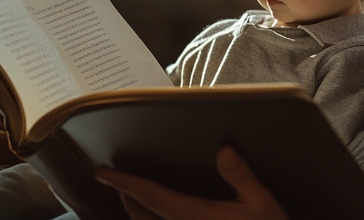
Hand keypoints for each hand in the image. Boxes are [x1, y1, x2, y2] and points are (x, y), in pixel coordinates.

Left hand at [95, 146, 288, 219]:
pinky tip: (158, 218)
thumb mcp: (260, 203)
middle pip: (139, 213)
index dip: (124, 182)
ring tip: (132, 199)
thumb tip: (224, 150)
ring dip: (136, 212)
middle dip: (126, 195)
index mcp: (192, 216)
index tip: (103, 172)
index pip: (149, 195)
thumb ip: (240, 176)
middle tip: (117, 180)